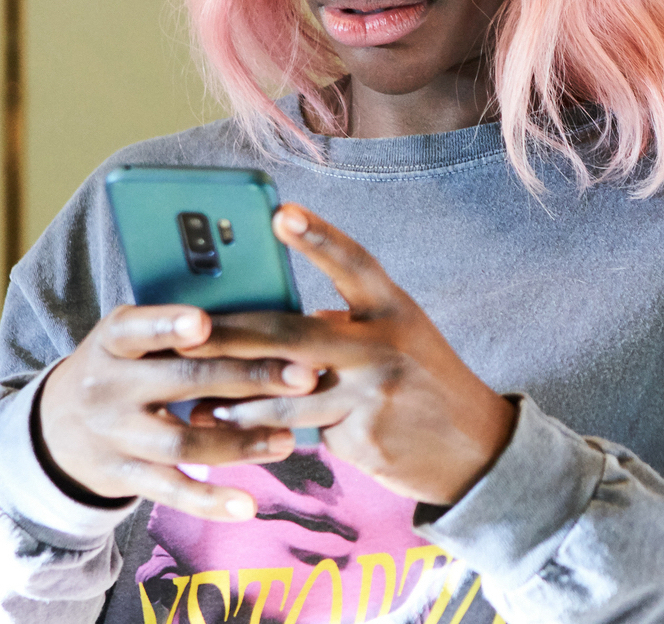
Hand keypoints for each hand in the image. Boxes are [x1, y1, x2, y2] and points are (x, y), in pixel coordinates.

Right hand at [38, 304, 318, 519]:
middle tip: (304, 376)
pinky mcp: (123, 475)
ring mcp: (114, 434)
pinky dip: (209, 501)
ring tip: (288, 439)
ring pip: (180, 442)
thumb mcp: (129, 339)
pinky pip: (169, 490)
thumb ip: (175, 331)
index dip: (168, 327)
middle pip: (181, 381)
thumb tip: (262, 318)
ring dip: (240, 442)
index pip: (138, 328)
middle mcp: (108, 385)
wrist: (55, 427)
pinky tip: (247, 505)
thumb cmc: (120, 367)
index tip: (204, 324)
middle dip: (248, 378)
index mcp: (113, 339)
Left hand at [184, 205, 518, 504]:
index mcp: (395, 310)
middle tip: (187, 332)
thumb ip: (342, 327)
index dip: (318, 236)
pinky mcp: (362, 439)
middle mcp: (384, 348)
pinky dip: (263, 432)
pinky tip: (231, 433)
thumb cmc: (420, 382)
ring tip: (195, 398)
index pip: (354, 262)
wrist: (475, 451)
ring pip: (284, 395)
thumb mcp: (397, 339)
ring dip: (235, 398)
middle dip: (232, 335)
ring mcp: (372, 396)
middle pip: (294, 334)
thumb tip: (267, 324)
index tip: (279, 212)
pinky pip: (299, 433)